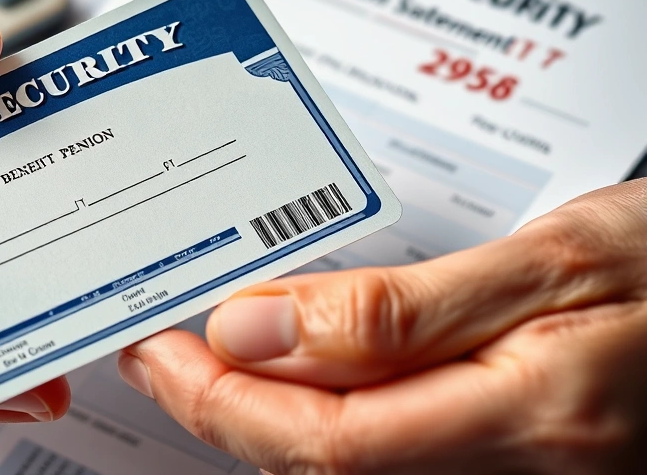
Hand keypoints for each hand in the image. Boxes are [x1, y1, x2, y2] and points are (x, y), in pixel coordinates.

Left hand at [119, 179, 646, 472]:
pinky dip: (318, 414)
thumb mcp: (552, 257)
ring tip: (204, 355)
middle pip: (321, 465)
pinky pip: (386, 454)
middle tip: (159, 349)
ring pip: (347, 467)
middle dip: (220, 411)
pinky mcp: (505, 463)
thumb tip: (261, 329)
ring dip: (259, 416)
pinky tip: (291, 377)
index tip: (162, 345)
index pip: (325, 440)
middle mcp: (516, 471)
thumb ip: (401, 309)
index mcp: (528, 416)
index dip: (224, 400)